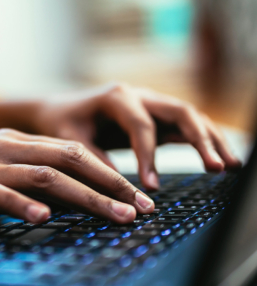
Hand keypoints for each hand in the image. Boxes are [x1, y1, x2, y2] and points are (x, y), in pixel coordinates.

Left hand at [0, 83, 240, 189]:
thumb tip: (118, 190)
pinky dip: (202, 141)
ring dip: (210, 139)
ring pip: (189, 117)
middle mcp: (138, 95)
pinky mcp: (154, 117)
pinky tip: (218, 160)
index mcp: (117, 96)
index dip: (149, 156)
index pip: (142, 125)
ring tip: (230, 166)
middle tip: (216, 167)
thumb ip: (92, 160)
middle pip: (180, 111)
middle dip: (200, 139)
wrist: (57, 109)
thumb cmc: (61, 123)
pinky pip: (183, 126)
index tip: (150, 187)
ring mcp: (150, 104)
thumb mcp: (69, 141)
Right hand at [0, 129, 154, 224]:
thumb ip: (20, 178)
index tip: (135, 195)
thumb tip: (58, 203)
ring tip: (115, 215)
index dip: (108, 173)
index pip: (72, 152)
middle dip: (110, 184)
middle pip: (69, 160)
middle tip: (141, 207)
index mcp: (13, 142)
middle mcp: (4, 148)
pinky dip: (22, 206)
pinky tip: (42, 219)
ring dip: (84, 198)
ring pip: (44, 177)